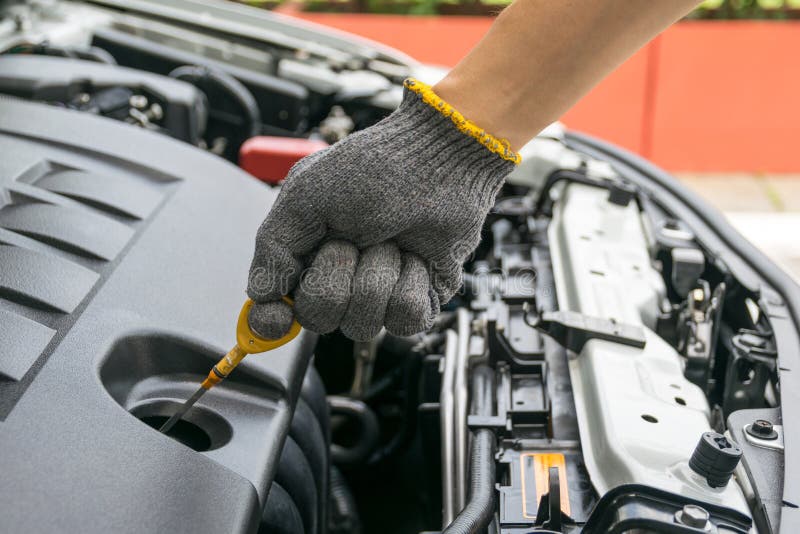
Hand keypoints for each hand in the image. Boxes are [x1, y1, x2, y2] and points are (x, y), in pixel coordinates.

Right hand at [247, 80, 515, 340]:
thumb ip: (273, 248)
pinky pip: (404, 320)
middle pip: (318, 318)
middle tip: (353, 236)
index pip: (275, 311)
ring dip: (377, 274)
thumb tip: (258, 296)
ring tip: (391, 238)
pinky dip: (411, 282)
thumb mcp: (304, 197)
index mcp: (305, 256)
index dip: (271, 323)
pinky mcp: (419, 299)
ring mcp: (379, 293)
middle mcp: (339, 279)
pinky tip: (418, 255)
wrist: (437, 160)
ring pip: (363, 323)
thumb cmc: (373, 168)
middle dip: (336, 273)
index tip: (279, 319)